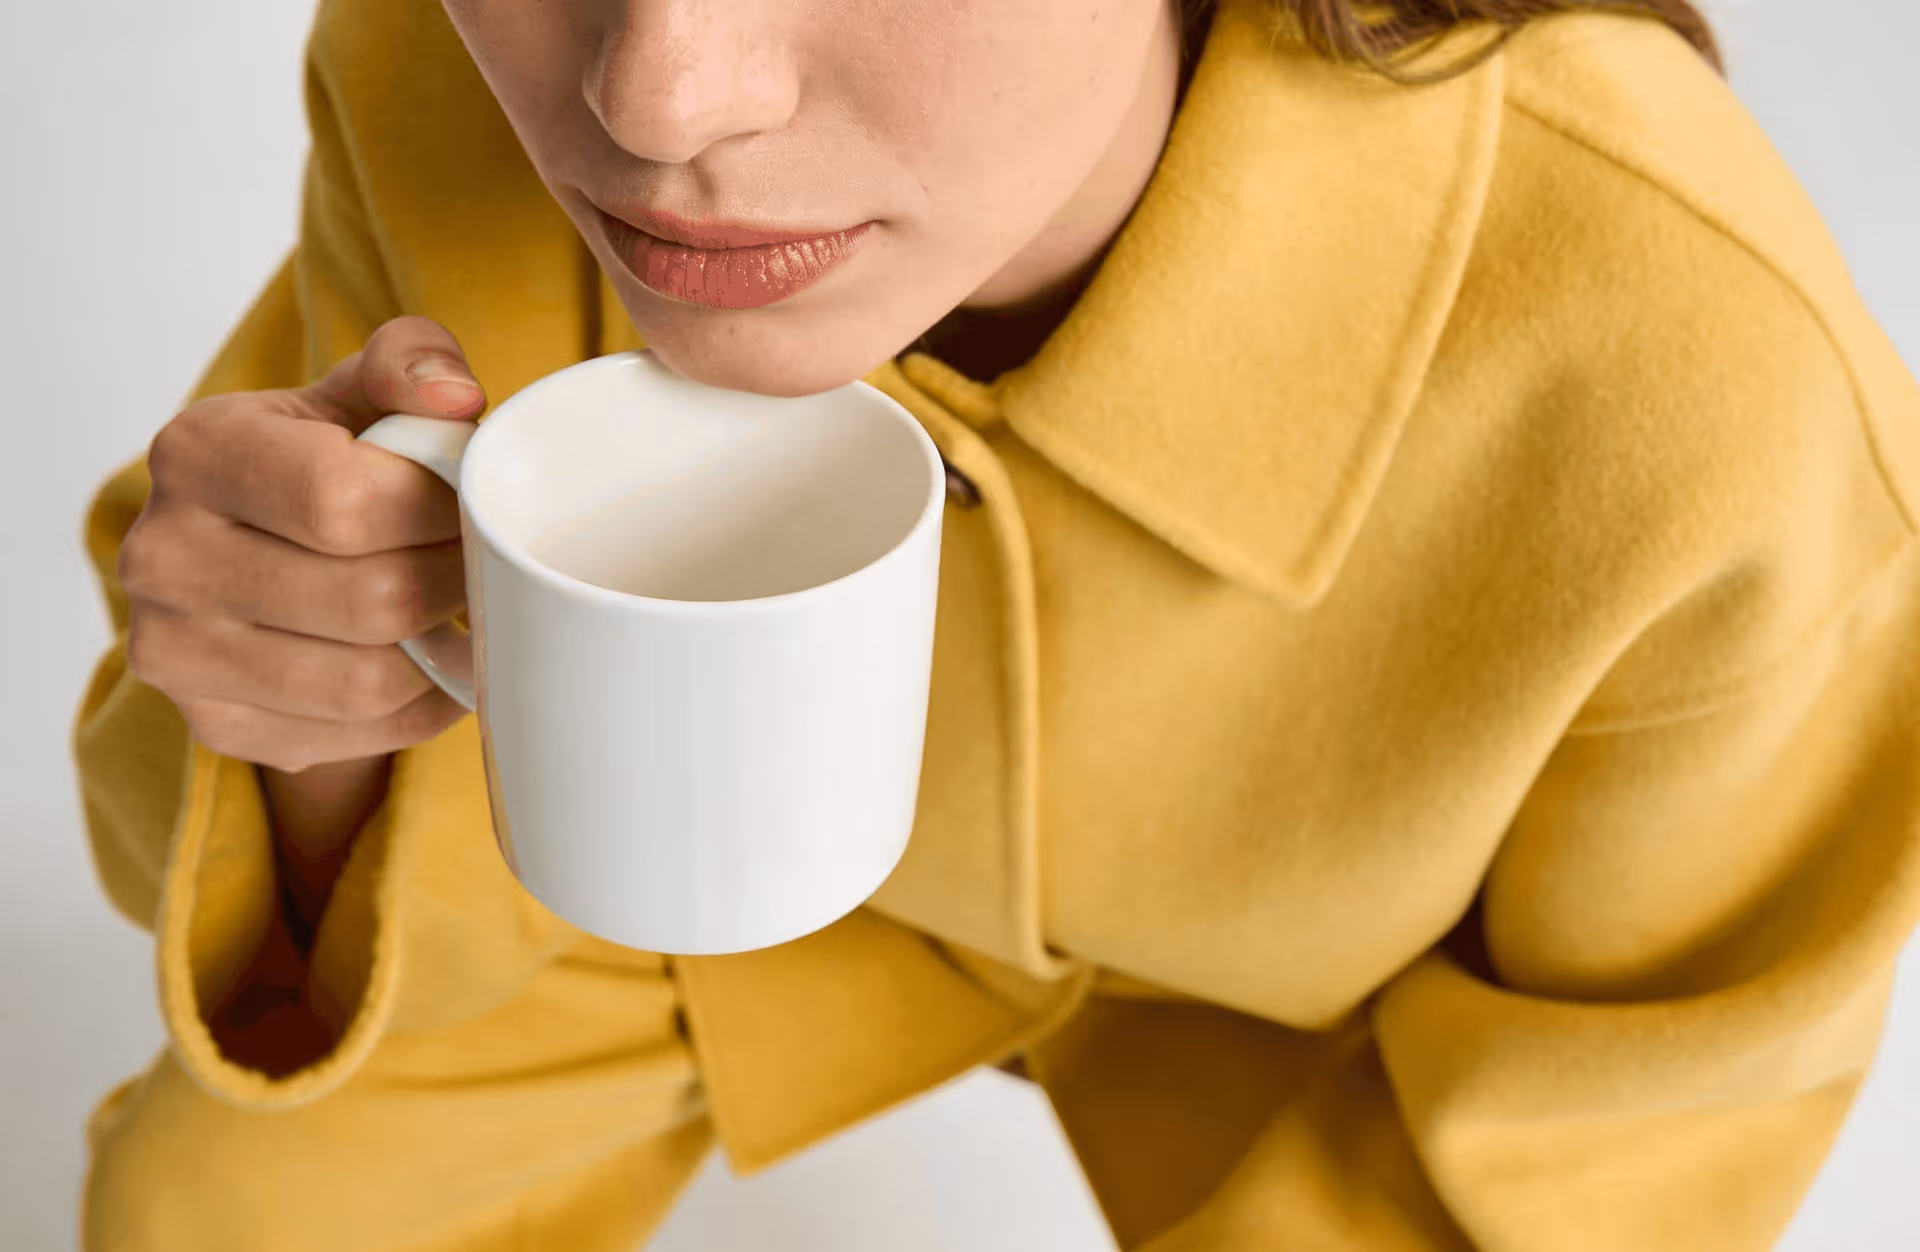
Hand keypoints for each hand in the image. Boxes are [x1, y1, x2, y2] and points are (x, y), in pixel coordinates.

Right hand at [123, 314, 485, 772]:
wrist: (257, 550)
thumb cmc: (328, 461)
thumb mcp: (362, 391)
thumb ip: (413, 362)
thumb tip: (455, 398)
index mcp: (197, 453)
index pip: (344, 500)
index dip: (438, 512)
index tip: (475, 508)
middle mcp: (163, 555)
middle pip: (368, 601)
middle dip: (454, 586)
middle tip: (491, 571)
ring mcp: (177, 651)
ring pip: (366, 682)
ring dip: (445, 655)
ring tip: (472, 615)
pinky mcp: (215, 724)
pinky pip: (356, 736)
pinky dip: (420, 707)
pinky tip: (434, 665)